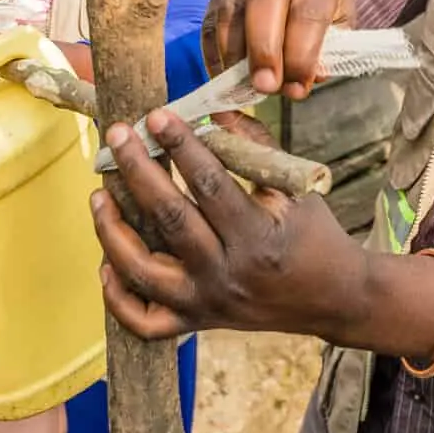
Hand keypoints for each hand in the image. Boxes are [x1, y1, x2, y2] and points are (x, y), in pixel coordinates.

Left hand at [91, 110, 372, 340]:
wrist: (335, 299)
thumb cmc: (314, 235)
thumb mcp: (294, 187)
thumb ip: (254, 145)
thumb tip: (210, 110)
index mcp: (257, 238)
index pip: (209, 185)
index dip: (180, 146)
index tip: (157, 116)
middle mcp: (227, 275)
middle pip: (169, 220)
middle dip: (137, 171)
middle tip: (117, 135)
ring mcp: (207, 302)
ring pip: (143, 272)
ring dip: (113, 231)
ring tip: (98, 194)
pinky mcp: (196, 322)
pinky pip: (144, 321)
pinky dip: (117, 296)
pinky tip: (106, 261)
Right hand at [202, 0, 354, 99]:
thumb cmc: (324, 12)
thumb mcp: (338, 30)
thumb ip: (325, 55)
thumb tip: (301, 82)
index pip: (307, 13)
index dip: (301, 55)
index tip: (297, 89)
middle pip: (263, 2)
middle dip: (263, 50)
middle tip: (265, 87)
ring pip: (230, 12)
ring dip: (235, 55)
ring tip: (244, 87)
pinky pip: (209, 24)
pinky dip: (214, 55)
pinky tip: (224, 78)